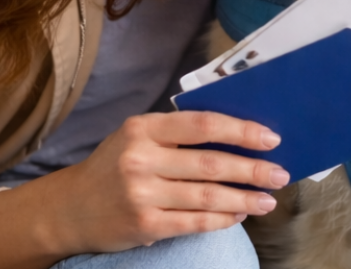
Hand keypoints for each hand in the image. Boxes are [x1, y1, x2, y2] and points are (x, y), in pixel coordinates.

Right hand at [0, 111, 286, 268]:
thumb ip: (178, 133)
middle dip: (252, 169)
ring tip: (268, 199)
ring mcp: (142, 193)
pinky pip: (195, 222)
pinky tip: (240, 214)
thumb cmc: (115, 166)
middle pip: (210, 163)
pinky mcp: (145, 224)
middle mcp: (140, 158)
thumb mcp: (137, 137)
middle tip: (279, 173)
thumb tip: (239, 134)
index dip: (241, 130)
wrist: (71, 208)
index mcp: (142, 128)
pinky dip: (223, 219)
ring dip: (244, 198)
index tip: (270, 138)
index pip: (202, 124)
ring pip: (207, 196)